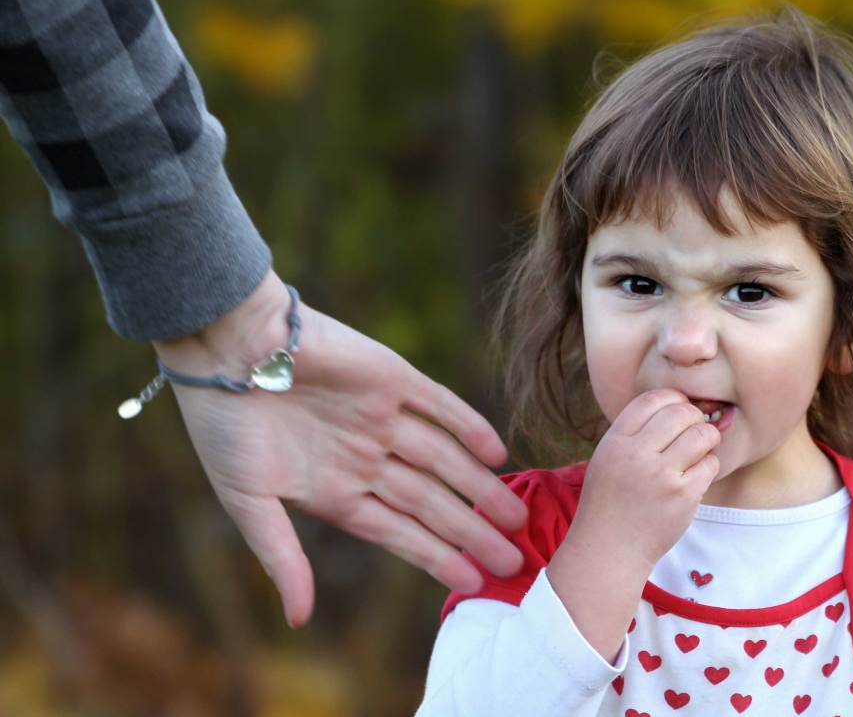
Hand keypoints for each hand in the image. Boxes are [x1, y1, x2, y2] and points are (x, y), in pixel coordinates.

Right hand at [151, 271, 528, 627]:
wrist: (224, 345)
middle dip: (471, 533)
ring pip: (444, 459)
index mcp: (334, 491)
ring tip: (516, 518)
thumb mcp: (247, 501)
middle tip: (515, 562)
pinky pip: (440, 405)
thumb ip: (281, 557)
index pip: (399, 533)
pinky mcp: (391, 375)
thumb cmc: (223, 426)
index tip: (475, 582)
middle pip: (431, 502)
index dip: (437, 557)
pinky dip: (468, 426)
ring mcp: (382, 417)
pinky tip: (497, 452)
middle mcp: (366, 457)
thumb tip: (299, 620)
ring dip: (480, 488)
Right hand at [570, 389, 721, 573]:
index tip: (678, 410)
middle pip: (680, 412)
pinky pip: (710, 465)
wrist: (610, 549)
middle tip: (694, 429)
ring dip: (707, 438)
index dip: (672, 399)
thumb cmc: (611, 500)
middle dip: (694, 417)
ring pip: (701, 435)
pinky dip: (708, 466)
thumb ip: (635, 431)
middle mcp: (637, 455)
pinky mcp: (683, 497)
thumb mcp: (608, 456)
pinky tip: (695, 475)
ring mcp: (661, 476)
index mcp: (616, 441)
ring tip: (700, 449)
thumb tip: (678, 404)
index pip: (652, 399)